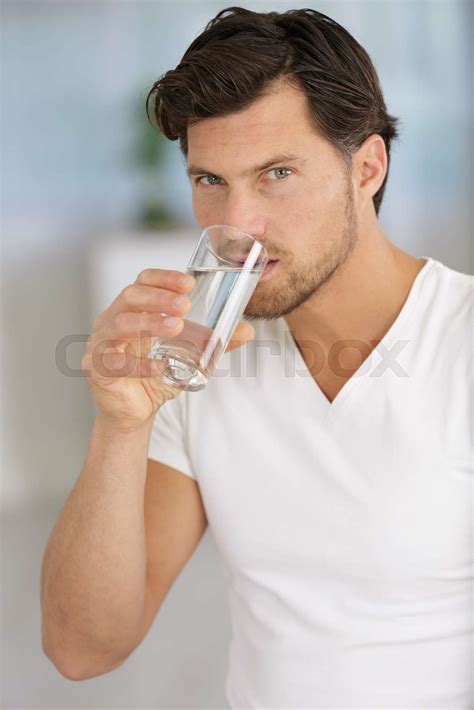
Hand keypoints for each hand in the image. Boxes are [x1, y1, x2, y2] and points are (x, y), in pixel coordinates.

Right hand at [82, 268, 254, 430]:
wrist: (135, 411)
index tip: (189, 284)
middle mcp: (112, 320)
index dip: (164, 279)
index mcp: (132, 309)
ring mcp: (101, 343)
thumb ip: (214, 343)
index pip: (143, 281)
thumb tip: (247, 331)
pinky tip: (160, 367)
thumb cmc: (156, 375)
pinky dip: (139, 364)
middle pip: (129, 297)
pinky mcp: (97, 368)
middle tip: (186, 306)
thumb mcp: (189, 356)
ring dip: (148, 323)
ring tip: (176, 327)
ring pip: (119, 324)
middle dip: (158, 298)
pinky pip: (115, 362)